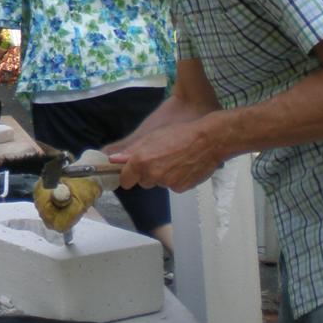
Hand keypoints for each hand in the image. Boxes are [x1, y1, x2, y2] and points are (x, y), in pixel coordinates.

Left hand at [109, 115, 227, 192]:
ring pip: (159, 183)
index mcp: (141, 161)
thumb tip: (114, 159)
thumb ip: (132, 151)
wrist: (208, 140)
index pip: (125, 180)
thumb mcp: (152, 137)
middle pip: (143, 182)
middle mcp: (152, 174)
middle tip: (160, 158)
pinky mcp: (180, 188)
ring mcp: (167, 183)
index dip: (129, 175)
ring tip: (175, 160)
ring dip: (163, 176)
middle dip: (148, 173)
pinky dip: (176, 179)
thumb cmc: (179, 133)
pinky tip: (184, 166)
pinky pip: (173, 186)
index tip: (132, 171)